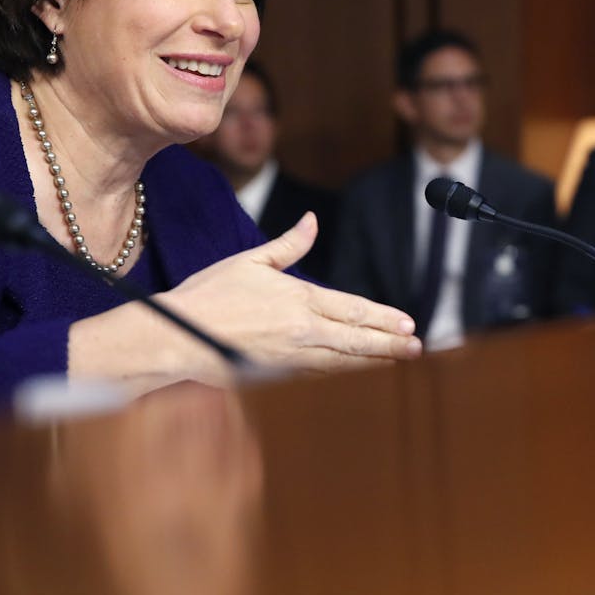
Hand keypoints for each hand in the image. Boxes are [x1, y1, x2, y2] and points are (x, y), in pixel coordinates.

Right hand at [70, 213, 419, 387]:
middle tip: (417, 347)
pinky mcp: (277, 374)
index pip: (353, 309)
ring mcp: (291, 356)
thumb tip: (312, 220)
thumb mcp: (251, 260)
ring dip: (373, 360)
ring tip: (398, 360)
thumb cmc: (209, 294)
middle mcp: (302, 330)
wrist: (177, 335)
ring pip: (343, 360)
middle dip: (389, 343)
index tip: (408, 323)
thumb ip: (289, 245)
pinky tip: (357, 370)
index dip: (383, 318)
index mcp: (299, 299)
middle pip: (356, 338)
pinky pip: (320, 373)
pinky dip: (343, 371)